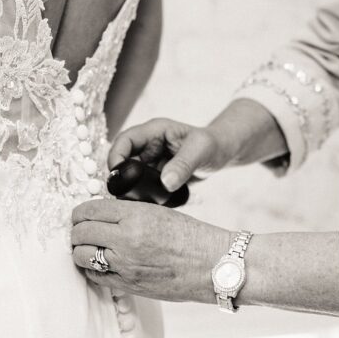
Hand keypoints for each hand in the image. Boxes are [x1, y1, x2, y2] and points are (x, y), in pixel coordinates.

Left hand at [71, 199, 231, 301]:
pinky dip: (93, 269)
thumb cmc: (191, 237)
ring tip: (91, 247)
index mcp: (135, 216)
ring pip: (81, 256)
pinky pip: (95, 276)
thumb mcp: (158, 213)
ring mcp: (125, 265)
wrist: (213, 266)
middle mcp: (126, 240)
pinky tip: (102, 263)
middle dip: (77, 231)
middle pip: (80, 233)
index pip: (89, 210)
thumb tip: (99, 215)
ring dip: (82, 250)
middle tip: (83, 231)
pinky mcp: (128, 285)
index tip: (81, 215)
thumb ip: (127, 213)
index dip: (80, 212)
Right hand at [108, 118, 233, 192]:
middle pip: (123, 160)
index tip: (117, 176)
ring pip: (131, 175)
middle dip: (120, 177)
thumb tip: (166, 183)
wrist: (223, 153)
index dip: (116, 156)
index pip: (125, 140)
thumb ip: (184, 165)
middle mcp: (148, 145)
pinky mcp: (156, 176)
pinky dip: (142, 195)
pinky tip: (147, 206)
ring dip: (130, 188)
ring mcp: (151, 161)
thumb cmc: (214, 145)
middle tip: (122, 196)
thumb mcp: (201, 151)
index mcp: (154, 131)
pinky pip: (142, 185)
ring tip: (135, 203)